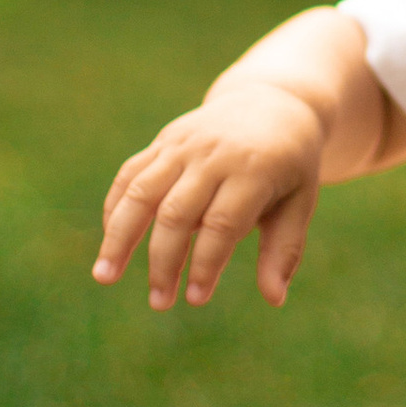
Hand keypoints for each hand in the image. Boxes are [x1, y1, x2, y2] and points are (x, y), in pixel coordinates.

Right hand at [94, 81, 322, 312]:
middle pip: (176, 213)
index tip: (196, 300)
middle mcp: (214, 155)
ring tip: (105, 277)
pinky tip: (110, 242)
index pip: (222, 224)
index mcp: (254, 170)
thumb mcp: (300, 202)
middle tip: (159, 303)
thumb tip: (274, 300)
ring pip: (141, 192)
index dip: (206, 264)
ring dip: (119, 237)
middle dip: (163, 262)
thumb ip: (284, 250)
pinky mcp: (164, 141)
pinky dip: (114, 208)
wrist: (272, 103)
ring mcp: (184, 144)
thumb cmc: (290, 165)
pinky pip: (130, 174)